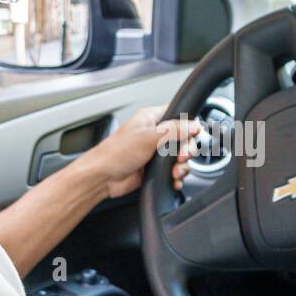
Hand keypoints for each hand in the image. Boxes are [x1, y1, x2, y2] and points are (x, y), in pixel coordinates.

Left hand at [82, 105, 200, 198]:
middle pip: (184, 138)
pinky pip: (174, 171)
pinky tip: (174, 180)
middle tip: (182, 156)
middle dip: (187, 149)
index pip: (178, 115)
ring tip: (175, 172)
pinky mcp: (155, 168)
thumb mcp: (148, 137)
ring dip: (182, 166)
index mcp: (151, 119)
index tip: (193, 134)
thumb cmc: (115, 153)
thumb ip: (173, 130)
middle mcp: (155, 134)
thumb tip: (193, 125)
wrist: (102, 177)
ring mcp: (156, 152)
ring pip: (181, 156)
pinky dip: (177, 177)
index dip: (189, 124)